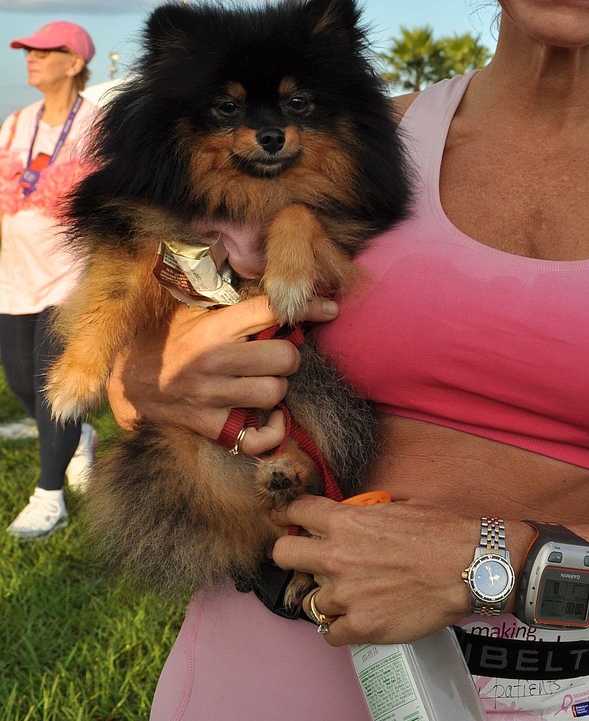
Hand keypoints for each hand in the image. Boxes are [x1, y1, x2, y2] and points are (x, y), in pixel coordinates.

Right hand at [107, 294, 338, 455]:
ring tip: (264, 382)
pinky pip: (259, 438)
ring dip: (278, 389)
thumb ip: (228, 301)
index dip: (306, 308)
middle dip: (288, 355)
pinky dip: (272, 431)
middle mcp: (214, 361)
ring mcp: (212, 397)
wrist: (128, 383)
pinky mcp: (210, 427)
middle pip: (285, 357)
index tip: (328, 309)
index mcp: (213, 328)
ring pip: (275, 394)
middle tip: (277, 356)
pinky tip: (269, 418)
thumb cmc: (166, 341)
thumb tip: (273, 282)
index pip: (270, 311)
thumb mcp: (191, 311)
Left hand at [271, 496, 476, 645]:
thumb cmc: (442, 533)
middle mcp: (336, 557)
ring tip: (353, 596)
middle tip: (310, 562)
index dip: (289, 515)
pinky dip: (341, 629)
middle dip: (292, 555)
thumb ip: (364, 514)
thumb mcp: (397, 506)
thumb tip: (351, 516)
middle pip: (283, 555)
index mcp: (345, 522)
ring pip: (311, 600)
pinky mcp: (362, 626)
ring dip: (328, 598)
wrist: (471, 567)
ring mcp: (346, 595)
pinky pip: (330, 634)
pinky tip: (356, 620)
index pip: (295, 511)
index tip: (288, 521)